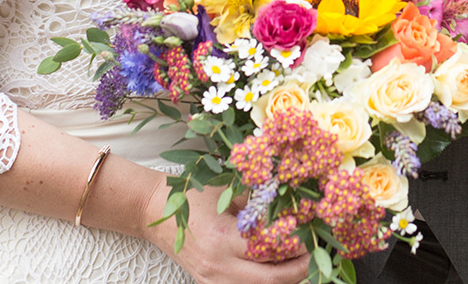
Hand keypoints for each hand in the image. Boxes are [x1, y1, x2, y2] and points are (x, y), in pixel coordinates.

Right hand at [145, 182, 308, 283]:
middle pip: (267, 282)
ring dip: (282, 281)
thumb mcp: (225, 192)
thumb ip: (255, 202)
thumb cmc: (191, 196)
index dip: (293, 247)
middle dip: (296, 271)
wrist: (155, 211)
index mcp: (222, 239)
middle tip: (312, 255)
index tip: (309, 235)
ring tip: (299, 264)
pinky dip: (263, 283)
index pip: (267, 251)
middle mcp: (217, 267)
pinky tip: (276, 271)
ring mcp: (212, 281)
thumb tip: (289, 202)